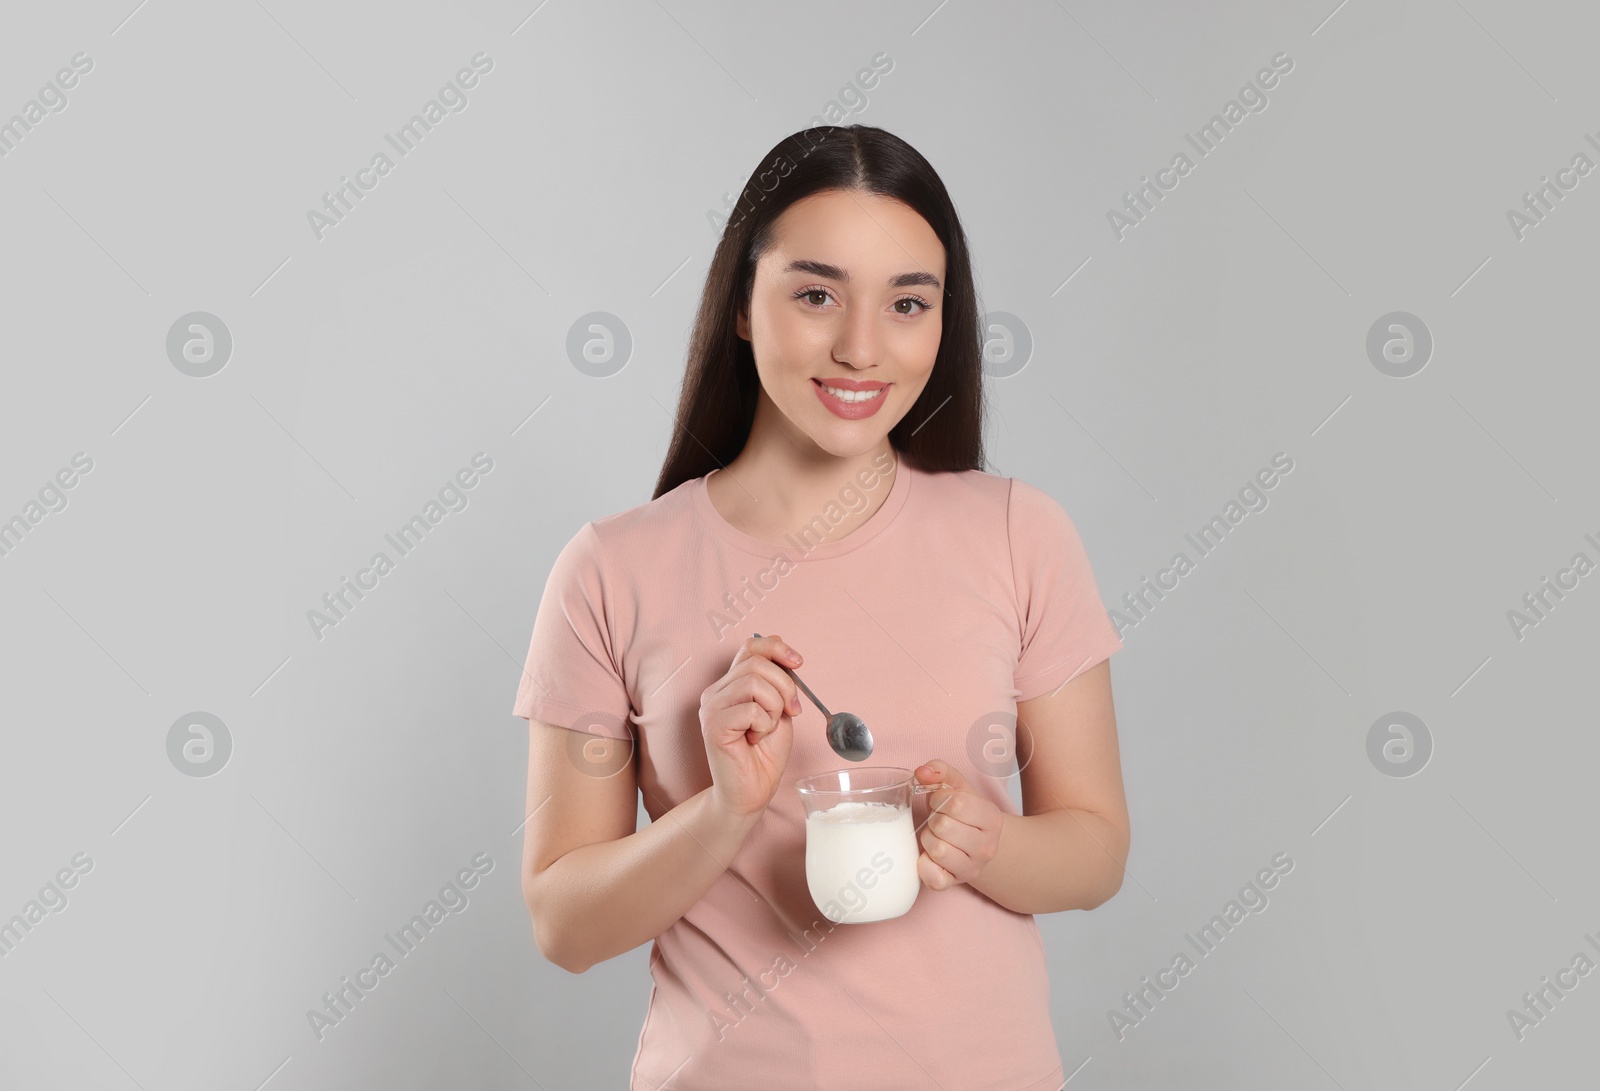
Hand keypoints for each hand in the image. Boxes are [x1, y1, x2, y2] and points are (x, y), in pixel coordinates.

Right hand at [699, 635, 804, 823]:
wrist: (751, 793)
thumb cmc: (763, 755)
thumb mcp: (779, 710)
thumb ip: (778, 685)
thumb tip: (788, 657)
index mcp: (730, 685)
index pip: (750, 647)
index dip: (776, 648)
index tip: (798, 663)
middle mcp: (715, 692)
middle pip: (756, 663)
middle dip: (785, 686)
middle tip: (790, 712)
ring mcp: (711, 708)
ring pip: (753, 683)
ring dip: (774, 707)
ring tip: (767, 728)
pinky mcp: (713, 726)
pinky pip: (751, 710)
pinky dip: (764, 725)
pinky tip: (755, 739)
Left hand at [913, 760, 1002, 890]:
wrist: (975, 844)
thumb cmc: (962, 813)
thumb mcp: (956, 786)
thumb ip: (940, 771)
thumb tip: (922, 772)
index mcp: (992, 818)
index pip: (957, 804)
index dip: (940, 799)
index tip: (941, 802)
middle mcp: (987, 847)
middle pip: (943, 827)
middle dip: (933, 819)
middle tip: (939, 821)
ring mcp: (973, 869)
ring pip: (936, 850)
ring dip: (928, 839)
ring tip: (937, 837)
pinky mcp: (955, 884)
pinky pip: (932, 878)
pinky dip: (924, 865)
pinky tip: (931, 857)